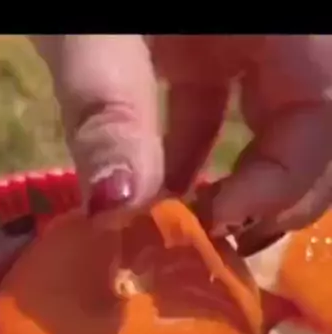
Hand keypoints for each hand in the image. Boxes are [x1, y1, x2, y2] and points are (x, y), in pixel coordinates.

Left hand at [35, 35, 331, 250]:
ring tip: (180, 227)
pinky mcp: (207, 38)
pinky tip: (151, 186)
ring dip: (233, 180)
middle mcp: (284, 27)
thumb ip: (109, 108)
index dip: (286, 181)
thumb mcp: (92, 21)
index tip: (218, 222)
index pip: (325, 112)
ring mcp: (248, 32)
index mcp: (287, 17)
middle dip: (272, 193)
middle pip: (315, 127)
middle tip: (212, 243)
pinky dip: (194, 150)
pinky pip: (226, 103)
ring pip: (275, 121)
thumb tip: (114, 210)